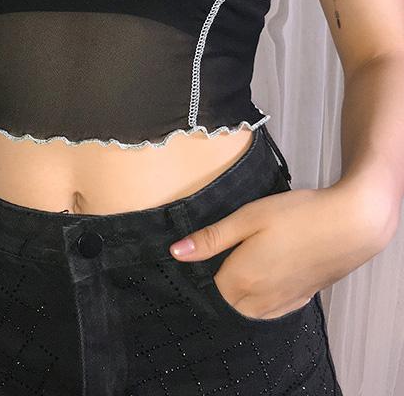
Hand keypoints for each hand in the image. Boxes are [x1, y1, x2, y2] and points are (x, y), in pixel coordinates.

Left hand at [168, 177, 396, 319]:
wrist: (351, 225)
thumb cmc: (297, 215)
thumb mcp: (248, 217)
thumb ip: (212, 238)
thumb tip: (175, 252)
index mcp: (241, 279)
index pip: (206, 288)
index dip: (198, 271)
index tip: (198, 253)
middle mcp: (259, 300)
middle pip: (225, 303)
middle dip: (217, 285)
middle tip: (218, 256)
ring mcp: (282, 303)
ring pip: (247, 310)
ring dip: (238, 294)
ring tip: (241, 263)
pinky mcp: (300, 300)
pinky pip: (270, 310)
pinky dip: (260, 299)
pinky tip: (265, 275)